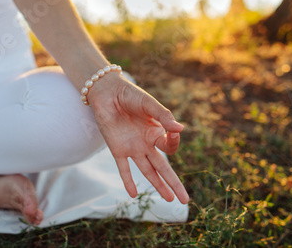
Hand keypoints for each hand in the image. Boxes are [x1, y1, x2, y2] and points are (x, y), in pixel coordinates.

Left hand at [88, 74, 188, 203]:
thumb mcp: (149, 104)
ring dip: (158, 185)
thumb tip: (180, 129)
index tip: (173, 131)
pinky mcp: (117, 150)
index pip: (170, 146)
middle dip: (174, 183)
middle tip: (184, 199)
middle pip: (163, 167)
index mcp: (156, 131)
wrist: (107, 93)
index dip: (174, 142)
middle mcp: (146, 143)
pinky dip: (128, 181)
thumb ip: (163, 116)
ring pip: (147, 171)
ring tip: (169, 200)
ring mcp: (132, 148)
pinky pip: (124, 168)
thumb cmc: (130, 95)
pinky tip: (133, 194)